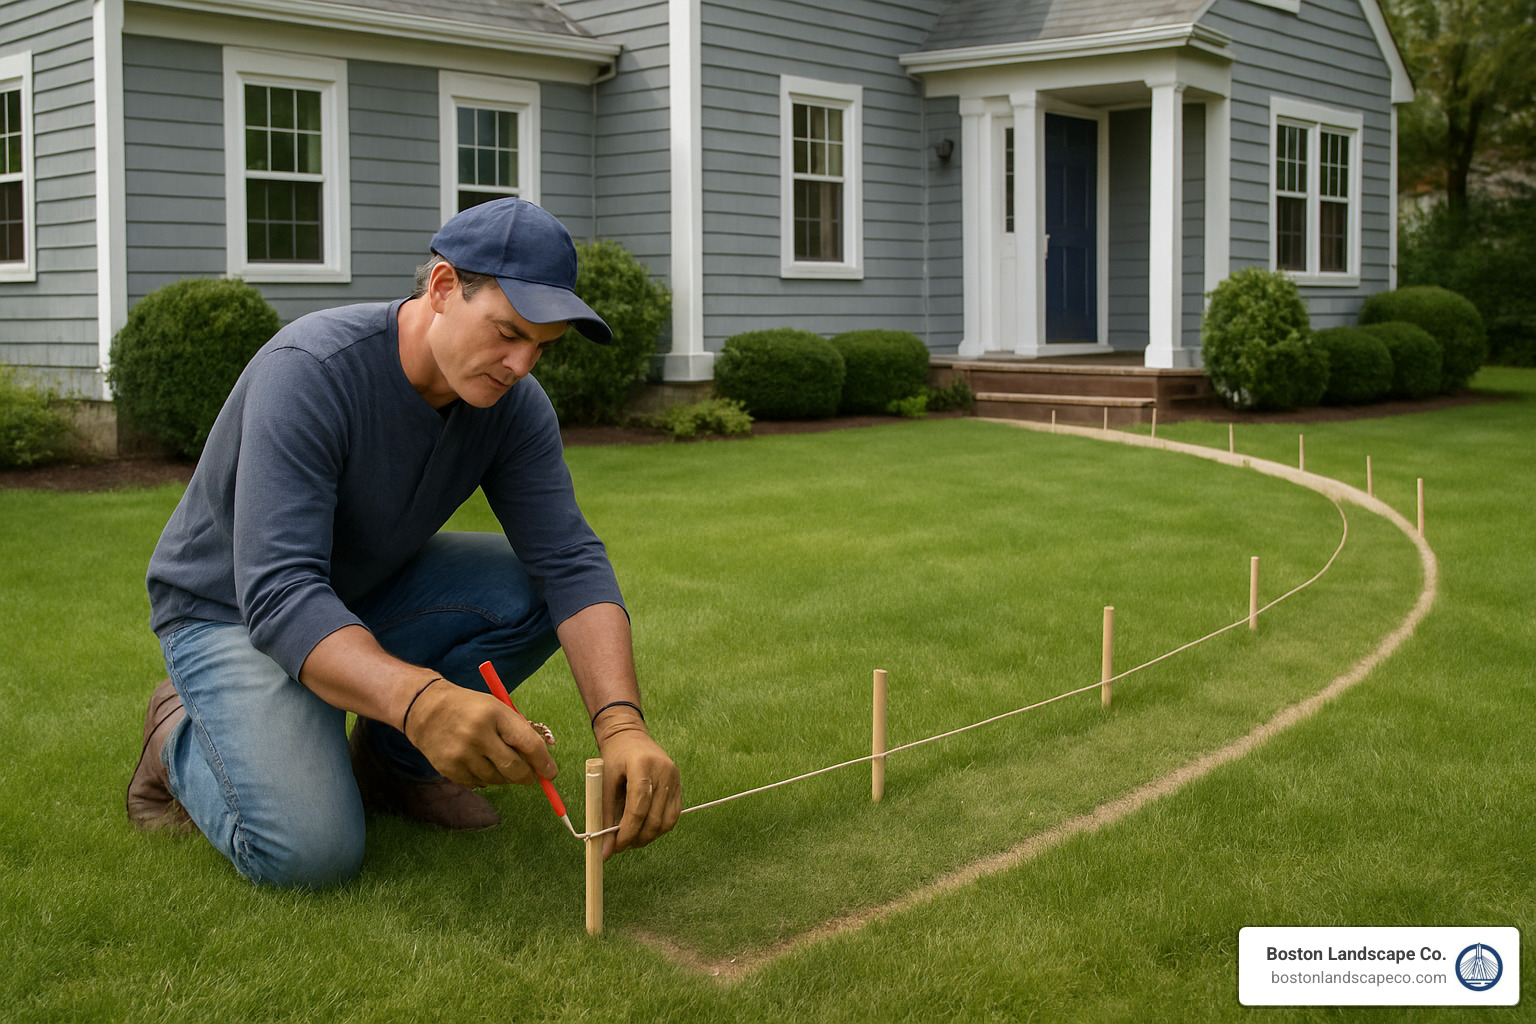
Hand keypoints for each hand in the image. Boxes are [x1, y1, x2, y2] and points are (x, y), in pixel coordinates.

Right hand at [404, 678, 557, 788]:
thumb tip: (541, 763)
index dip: (543, 762)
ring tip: (497, 762)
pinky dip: (485, 779)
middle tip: (531, 777)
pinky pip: (478, 784)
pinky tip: (478, 764)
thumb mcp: (496, 708)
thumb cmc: (470, 709)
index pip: (528, 744)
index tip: (551, 773)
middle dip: (528, 776)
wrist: (425, 709)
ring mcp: (462, 753)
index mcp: (495, 714)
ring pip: (497, 779)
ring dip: (504, 777)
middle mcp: (478, 734)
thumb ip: (518, 732)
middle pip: (514, 768)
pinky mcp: (449, 768)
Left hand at [595, 711, 680, 859]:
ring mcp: (675, 778)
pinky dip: (659, 828)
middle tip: (620, 846)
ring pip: (666, 822)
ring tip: (631, 839)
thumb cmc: (614, 759)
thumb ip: (604, 816)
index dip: (627, 832)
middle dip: (637, 838)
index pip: (638, 808)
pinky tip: (644, 829)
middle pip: (654, 818)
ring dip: (648, 837)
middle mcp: (663, 771)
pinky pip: (673, 816)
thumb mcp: (604, 783)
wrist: (630, 737)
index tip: (615, 846)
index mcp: (641, 766)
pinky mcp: (679, 785)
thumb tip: (604, 850)